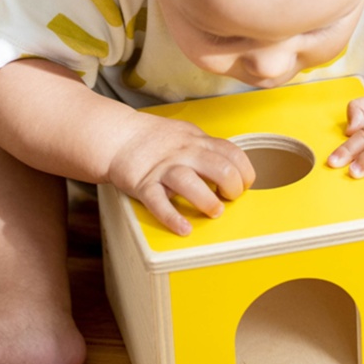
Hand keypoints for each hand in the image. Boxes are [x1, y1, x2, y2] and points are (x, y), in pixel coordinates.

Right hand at [107, 114, 255, 234]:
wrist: (118, 136)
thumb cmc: (155, 140)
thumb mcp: (187, 135)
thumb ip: (208, 149)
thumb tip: (232, 167)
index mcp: (197, 141)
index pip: (233, 153)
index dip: (245, 171)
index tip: (244, 184)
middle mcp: (184, 154)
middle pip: (219, 167)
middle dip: (233, 187)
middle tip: (229, 198)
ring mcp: (164, 169)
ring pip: (190, 183)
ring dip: (207, 201)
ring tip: (215, 211)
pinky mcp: (144, 184)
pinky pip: (158, 202)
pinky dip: (172, 217)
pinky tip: (184, 228)